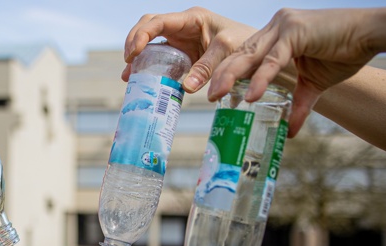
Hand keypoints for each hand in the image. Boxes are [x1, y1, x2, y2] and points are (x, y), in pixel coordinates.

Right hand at [123, 7, 256, 92]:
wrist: (257, 52)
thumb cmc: (245, 43)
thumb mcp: (228, 52)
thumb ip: (208, 67)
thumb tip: (187, 87)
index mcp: (191, 19)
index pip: (158, 21)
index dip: (141, 34)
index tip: (133, 53)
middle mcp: (182, 26)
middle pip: (148, 26)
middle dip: (133, 41)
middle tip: (128, 62)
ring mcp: (180, 40)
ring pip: (150, 42)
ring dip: (137, 57)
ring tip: (128, 75)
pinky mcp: (181, 54)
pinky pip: (158, 57)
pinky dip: (148, 68)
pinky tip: (139, 80)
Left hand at [208, 7, 385, 137]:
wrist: (371, 35)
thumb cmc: (343, 53)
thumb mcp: (313, 85)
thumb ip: (298, 105)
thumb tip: (288, 133)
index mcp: (274, 37)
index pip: (243, 56)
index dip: (226, 74)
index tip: (213, 94)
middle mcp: (274, 28)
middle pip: (239, 54)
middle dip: (219, 76)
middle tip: (206, 97)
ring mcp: (283, 27)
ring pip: (250, 55)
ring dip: (230, 77)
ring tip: (216, 96)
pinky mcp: (296, 32)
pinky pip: (274, 60)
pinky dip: (261, 78)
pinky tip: (251, 95)